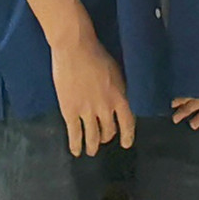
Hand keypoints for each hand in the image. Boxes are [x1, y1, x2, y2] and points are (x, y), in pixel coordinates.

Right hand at [51, 28, 135, 156]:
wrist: (75, 48)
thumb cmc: (97, 54)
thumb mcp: (117, 72)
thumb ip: (119, 90)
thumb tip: (121, 102)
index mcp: (120, 97)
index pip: (128, 123)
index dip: (128, 136)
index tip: (126, 144)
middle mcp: (106, 108)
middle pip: (109, 131)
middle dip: (107, 137)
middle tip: (103, 140)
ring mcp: (87, 111)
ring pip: (93, 137)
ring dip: (93, 146)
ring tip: (92, 151)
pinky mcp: (70, 111)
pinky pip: (75, 134)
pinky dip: (76, 144)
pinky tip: (76, 151)